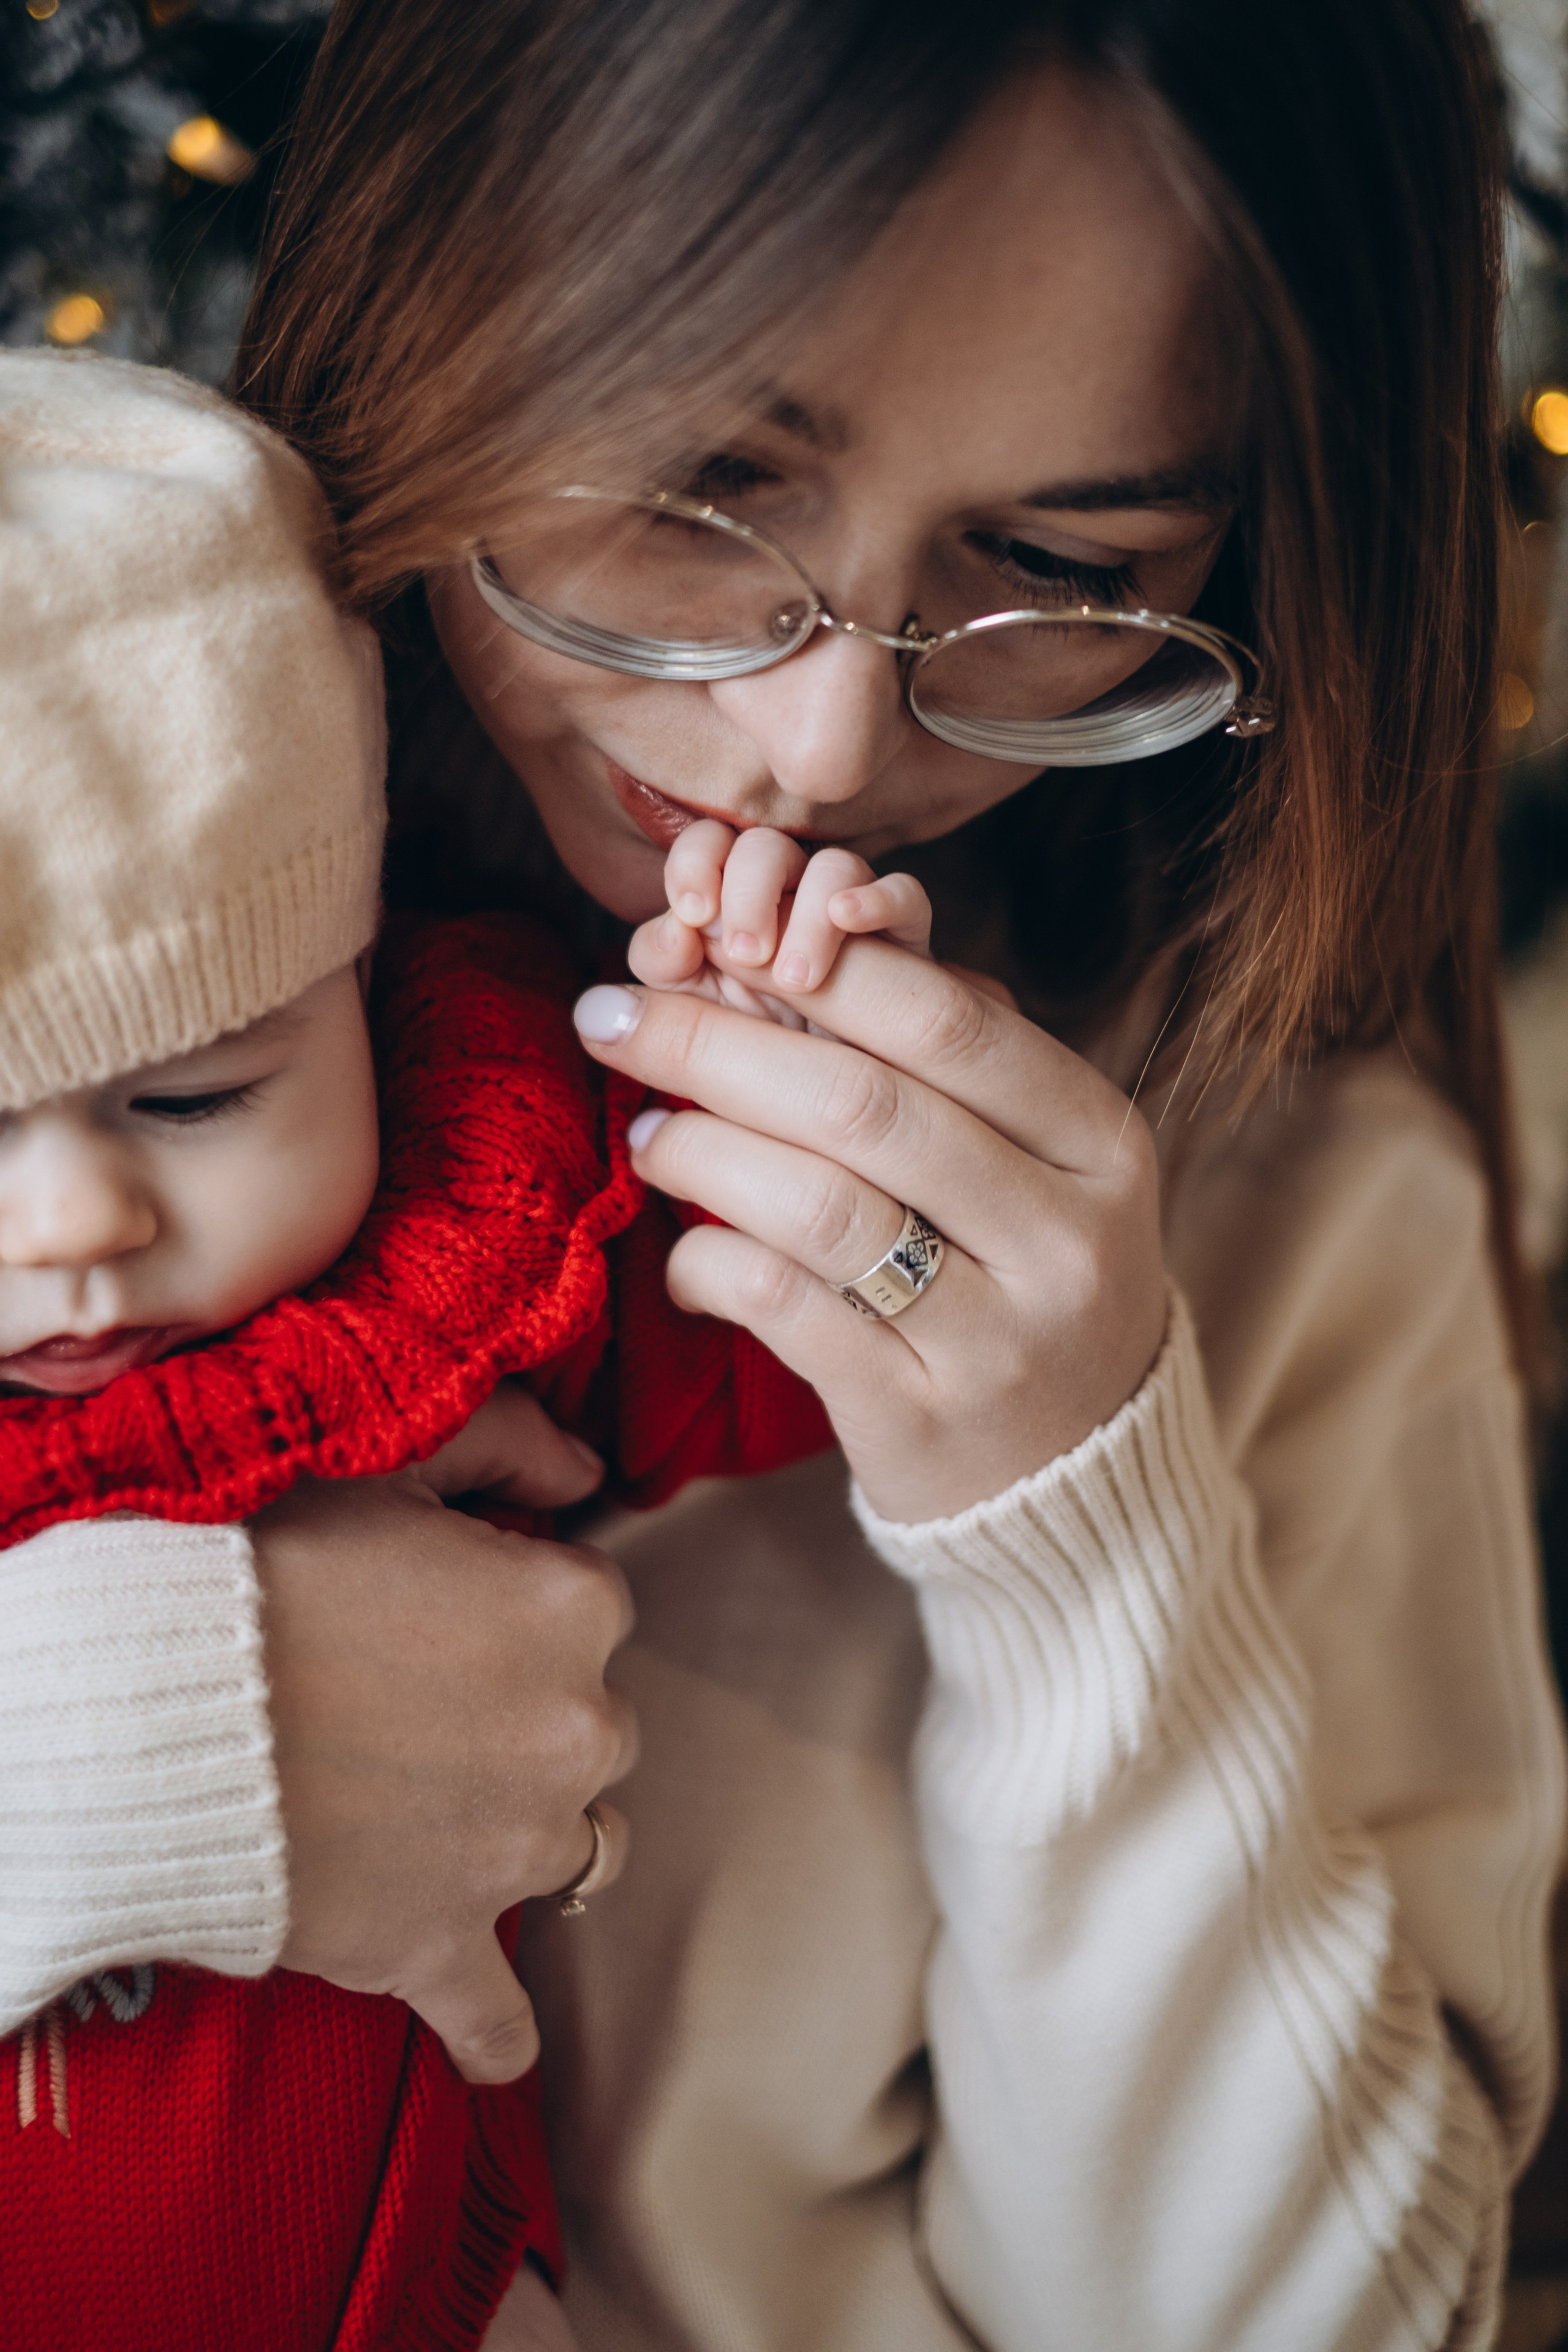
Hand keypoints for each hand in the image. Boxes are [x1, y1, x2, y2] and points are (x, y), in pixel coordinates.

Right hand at [252, 1387, 634, 2082]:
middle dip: (525, 1719)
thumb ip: (508, 1438)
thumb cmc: (255, 1560)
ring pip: (568, 1848)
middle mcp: (576, 1729)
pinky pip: (497, 2016)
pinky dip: (493, 2026)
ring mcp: (513, 1850)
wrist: (139, 1701)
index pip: (587, 1606)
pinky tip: (490, 2035)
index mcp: (573, 1604)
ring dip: (514, 1833)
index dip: (511, 1606)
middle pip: (590, 1728)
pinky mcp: (436, 1944)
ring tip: (429, 1810)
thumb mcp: (386, 1456)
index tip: (438, 1611)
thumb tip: (585, 1468)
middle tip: (418, 1705)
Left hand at [575, 936, 1166, 1522]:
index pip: (945, 1021)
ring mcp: (1000, 1338)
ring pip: (816, 1207)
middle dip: (713, 1046)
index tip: (706, 947)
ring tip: (647, 1135)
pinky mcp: (920, 1419)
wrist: (1079, 1470)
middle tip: (613, 1017)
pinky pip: (784, 1309)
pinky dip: (711, 1264)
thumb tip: (789, 943)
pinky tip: (688, 1254)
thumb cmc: (1023, 1273)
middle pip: (862, 1105)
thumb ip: (941, 1057)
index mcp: (1100, 1142)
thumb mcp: (1033, 1159)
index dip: (810, 971)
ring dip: (700, 1153)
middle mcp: (1064, 1237)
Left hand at [628, 821, 931, 1023]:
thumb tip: (671, 930)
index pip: (711, 843)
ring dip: (810, 914)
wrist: (823, 1108)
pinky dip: (877, 899)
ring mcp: (848, 915)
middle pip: (769, 846)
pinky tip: (849, 919)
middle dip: (751, 891)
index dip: (697, 861)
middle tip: (745, 955)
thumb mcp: (695, 1016)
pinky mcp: (904, 941)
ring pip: (835, 867)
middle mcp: (789, 897)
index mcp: (730, 902)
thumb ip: (666, 967)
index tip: (693, 910)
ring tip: (798, 979)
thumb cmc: (753, 1053)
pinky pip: (905, 896)